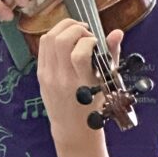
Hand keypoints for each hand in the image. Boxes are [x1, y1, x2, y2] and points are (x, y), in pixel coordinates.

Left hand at [36, 18, 122, 141]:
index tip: (96, 43)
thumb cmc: (93, 107)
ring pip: (49, 39)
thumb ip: (112, 55)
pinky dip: (54, 36)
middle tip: (86, 33)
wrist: (72, 128)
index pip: (80, 53)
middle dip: (75, 28)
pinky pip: (43, 47)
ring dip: (63, 28)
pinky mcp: (40, 75)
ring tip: (76, 31)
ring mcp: (48, 77)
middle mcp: (62, 79)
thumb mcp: (107, 83)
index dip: (89, 41)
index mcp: (82, 83)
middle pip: (61, 41)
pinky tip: (66, 40)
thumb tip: (117, 32)